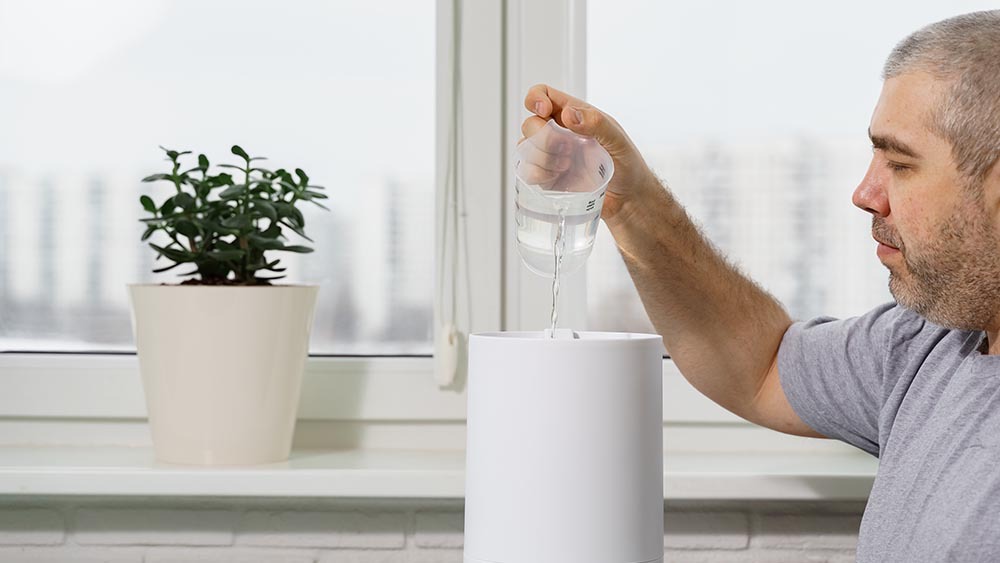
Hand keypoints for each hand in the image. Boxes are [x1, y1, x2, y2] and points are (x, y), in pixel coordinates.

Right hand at [521, 84, 655, 221]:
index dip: (536, 98)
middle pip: (530, 123)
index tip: (544, 112)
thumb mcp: (618, 141)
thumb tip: (569, 115)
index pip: (543, 95)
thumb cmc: (627, 165)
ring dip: (542, 157)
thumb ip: (597, 124)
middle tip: (565, 149)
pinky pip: (527, 171)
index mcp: (574, 115)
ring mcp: (550, 156)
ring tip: (566, 167)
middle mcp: (558, 133)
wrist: (627, 200)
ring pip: (525, 147)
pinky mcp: (546, 178)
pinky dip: (537, 173)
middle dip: (542, 136)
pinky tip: (556, 177)